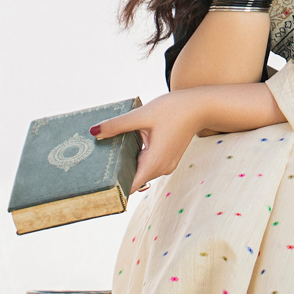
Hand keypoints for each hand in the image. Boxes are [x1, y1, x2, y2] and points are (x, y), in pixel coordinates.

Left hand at [91, 92, 205, 192]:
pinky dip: (135, 156)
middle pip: (132, 178)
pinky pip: (147, 163)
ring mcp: (166, 164)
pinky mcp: (167, 158)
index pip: (129, 187)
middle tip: (93, 163)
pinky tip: (124, 144)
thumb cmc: (174, 109)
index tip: (96, 182)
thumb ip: (117, 125)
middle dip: (114, 172)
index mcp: (154, 162)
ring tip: (105, 151)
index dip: (113, 187)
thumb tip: (94, 132)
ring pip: (139, 170)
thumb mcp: (142, 115)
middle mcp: (161, 168)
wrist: (201, 106)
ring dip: (125, 163)